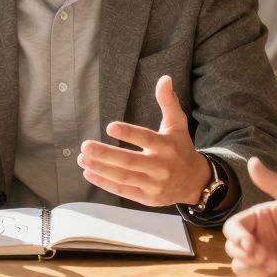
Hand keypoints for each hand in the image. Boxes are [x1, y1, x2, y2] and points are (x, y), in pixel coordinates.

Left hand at [78, 75, 210, 205]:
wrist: (195, 182)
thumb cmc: (181, 148)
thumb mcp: (177, 124)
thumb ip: (168, 102)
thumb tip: (164, 78)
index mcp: (167, 146)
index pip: (146, 139)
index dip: (129, 134)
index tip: (110, 127)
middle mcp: (161, 167)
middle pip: (130, 161)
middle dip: (105, 154)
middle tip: (85, 146)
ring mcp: (154, 184)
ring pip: (123, 177)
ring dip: (100, 168)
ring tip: (82, 159)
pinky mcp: (147, 198)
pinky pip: (123, 190)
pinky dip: (105, 183)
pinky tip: (89, 173)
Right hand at [222, 158, 276, 276]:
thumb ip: (273, 183)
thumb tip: (252, 160)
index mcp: (263, 218)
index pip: (233, 228)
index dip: (236, 237)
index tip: (251, 245)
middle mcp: (263, 239)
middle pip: (233, 250)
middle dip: (247, 257)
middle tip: (269, 259)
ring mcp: (269, 260)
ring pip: (242, 269)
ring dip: (256, 271)